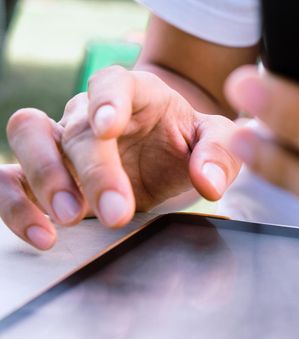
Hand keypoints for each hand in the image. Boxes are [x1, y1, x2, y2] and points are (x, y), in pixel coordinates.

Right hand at [1, 66, 239, 249]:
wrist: (165, 155)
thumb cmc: (186, 141)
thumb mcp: (213, 142)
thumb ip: (217, 155)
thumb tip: (209, 182)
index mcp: (134, 94)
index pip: (112, 83)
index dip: (107, 101)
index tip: (108, 127)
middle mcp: (92, 113)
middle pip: (77, 128)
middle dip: (93, 172)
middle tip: (116, 211)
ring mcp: (64, 140)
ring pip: (28, 138)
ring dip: (43, 179)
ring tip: (70, 218)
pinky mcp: (46, 173)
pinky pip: (11, 178)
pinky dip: (16, 204)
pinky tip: (43, 234)